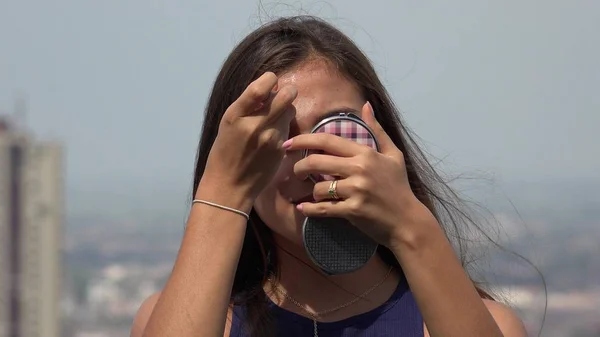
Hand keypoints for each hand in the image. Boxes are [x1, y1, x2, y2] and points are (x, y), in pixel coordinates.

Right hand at [200, 72, 296, 206]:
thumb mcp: (228, 124)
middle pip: (286, 95)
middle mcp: (254, 124)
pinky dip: (284, 128)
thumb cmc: (224, 153)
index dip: (270, 79)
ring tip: (275, 119)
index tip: (270, 83)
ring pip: (290, 110)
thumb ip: (247, 106)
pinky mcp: (280, 149)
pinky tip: (273, 137)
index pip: (261, 85)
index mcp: (235, 115)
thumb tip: (269, 88)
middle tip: (282, 97)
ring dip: (286, 110)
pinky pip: (288, 129)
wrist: (229, 186)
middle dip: (287, 92)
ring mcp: (270, 137)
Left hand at [286, 102, 436, 247]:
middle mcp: (359, 169)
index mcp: (365, 153)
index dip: (303, 140)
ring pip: (318, 187)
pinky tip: (303, 208)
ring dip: (311, 192)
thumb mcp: (393, 155)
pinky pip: (322, 209)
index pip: (327, 140)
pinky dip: (310, 209)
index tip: (288, 143)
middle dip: (299, 167)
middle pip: (316, 162)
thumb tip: (366, 105)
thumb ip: (377, 130)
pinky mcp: (352, 210)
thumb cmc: (399, 187)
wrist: (408, 221)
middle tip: (296, 172)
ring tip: (314, 194)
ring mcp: (355, 190)